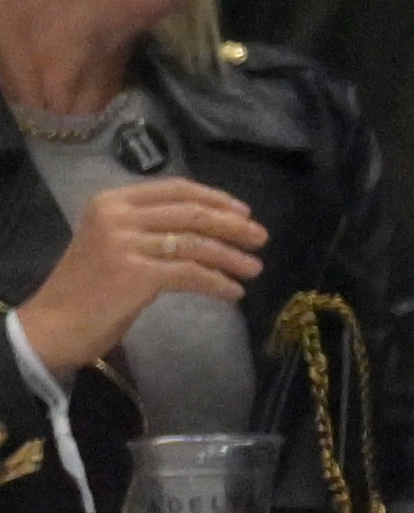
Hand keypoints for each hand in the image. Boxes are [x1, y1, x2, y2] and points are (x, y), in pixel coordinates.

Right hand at [12, 174, 266, 377]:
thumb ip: (150, 227)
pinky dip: (217, 283)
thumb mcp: (113, 242)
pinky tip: (233, 293)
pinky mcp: (135, 274)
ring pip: (195, 244)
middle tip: (261, 239)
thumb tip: (210, 225)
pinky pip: (191, 274)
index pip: (175, 189)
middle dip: (232, 226)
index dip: (215, 198)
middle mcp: (116, 215)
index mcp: (111, 201)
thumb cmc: (88, 286)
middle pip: (191, 213)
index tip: (243, 213)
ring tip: (255, 269)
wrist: (54, 323)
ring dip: (232, 257)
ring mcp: (125, 243)